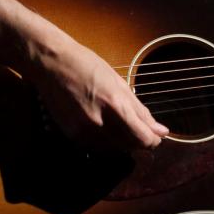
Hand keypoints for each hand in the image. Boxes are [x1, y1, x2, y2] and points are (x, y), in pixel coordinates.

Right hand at [31, 36, 169, 151]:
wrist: (52, 63)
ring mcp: (83, 131)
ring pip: (112, 150)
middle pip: (129, 146)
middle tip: (140, 130)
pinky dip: (104, 142)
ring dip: (121, 142)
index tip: (156, 136)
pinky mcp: (70, 135)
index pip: (142, 138)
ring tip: (120, 125)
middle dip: (138, 141)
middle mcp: (99, 122)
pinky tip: (104, 128)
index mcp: (115, 104)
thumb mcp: (119, 82)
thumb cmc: (87, 66)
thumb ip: (141, 111)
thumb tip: (161, 130)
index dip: (153, 141)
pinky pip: (95, 148)